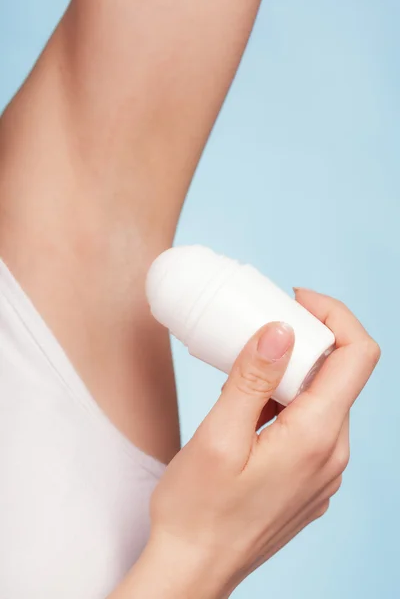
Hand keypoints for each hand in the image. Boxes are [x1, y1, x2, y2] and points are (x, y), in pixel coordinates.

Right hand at [116, 291, 379, 598]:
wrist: (194, 570)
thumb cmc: (197, 511)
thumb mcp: (218, 437)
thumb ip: (252, 379)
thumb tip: (282, 329)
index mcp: (316, 437)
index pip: (357, 356)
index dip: (335, 315)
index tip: (296, 301)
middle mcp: (332, 454)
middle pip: (339, 375)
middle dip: (304, 343)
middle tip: (257, 333)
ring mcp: (324, 472)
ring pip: (323, 401)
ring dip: (292, 375)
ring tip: (246, 374)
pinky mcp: (310, 481)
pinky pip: (312, 427)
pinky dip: (288, 404)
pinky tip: (251, 413)